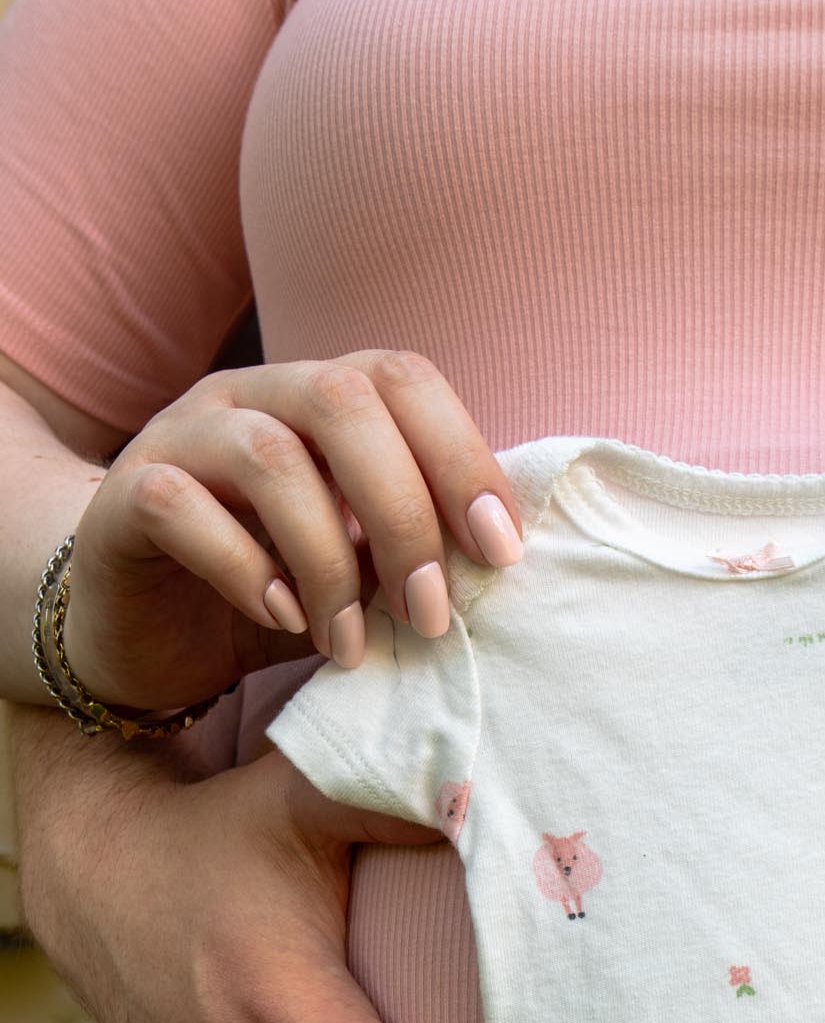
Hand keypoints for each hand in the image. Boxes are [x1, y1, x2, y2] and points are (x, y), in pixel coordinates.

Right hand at [61, 352, 526, 713]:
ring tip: (348, 642)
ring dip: (328, 562)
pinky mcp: (125, 495)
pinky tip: (279, 620)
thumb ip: (417, 550)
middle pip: (343, 401)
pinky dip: (245, 569)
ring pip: (268, 456)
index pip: (404, 379)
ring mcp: (180, 435)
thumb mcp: (365, 573)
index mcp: (321, 399)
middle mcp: (251, 397)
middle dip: (405, 514)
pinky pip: (181, 505)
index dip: (463, 457)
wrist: (147, 633)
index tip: (501, 553)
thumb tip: (500, 566)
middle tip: (430, 613)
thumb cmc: (275, 594)